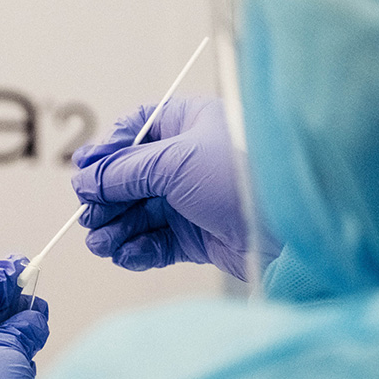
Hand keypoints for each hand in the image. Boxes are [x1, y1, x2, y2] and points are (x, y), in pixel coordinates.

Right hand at [71, 97, 279, 280]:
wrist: (294, 228)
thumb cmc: (244, 178)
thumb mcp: (173, 162)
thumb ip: (123, 170)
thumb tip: (85, 179)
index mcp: (191, 124)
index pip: (137, 129)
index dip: (107, 152)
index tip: (84, 173)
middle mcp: (192, 160)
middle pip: (133, 177)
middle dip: (108, 199)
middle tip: (89, 217)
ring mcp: (196, 199)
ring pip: (142, 213)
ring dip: (117, 229)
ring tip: (101, 243)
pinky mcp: (201, 236)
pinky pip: (159, 241)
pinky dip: (139, 249)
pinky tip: (127, 255)